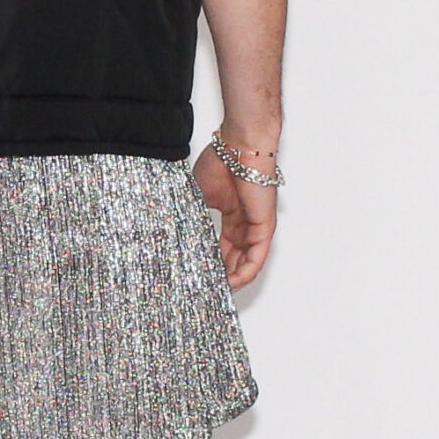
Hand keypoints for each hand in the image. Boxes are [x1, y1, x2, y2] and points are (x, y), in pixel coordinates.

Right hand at [193, 143, 276, 289]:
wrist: (238, 148)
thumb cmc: (220, 162)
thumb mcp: (198, 197)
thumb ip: (194, 218)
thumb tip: (175, 238)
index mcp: (230, 215)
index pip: (222, 247)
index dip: (211, 262)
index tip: (197, 274)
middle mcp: (244, 223)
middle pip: (234, 258)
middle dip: (221, 275)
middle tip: (206, 289)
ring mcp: (255, 226)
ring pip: (246, 262)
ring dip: (232, 279)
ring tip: (217, 291)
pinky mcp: (264, 228)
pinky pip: (256, 258)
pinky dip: (245, 273)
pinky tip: (233, 283)